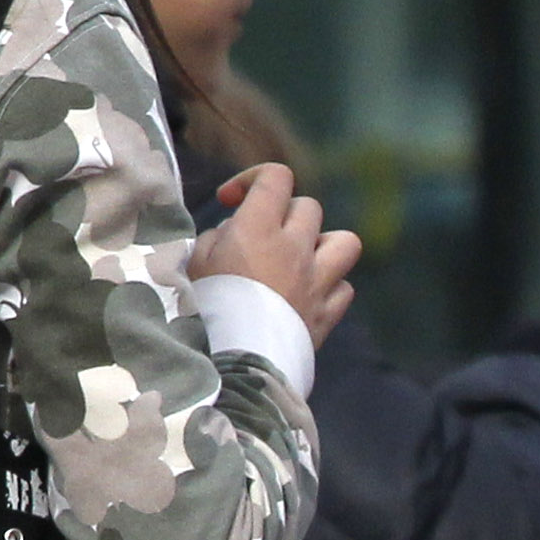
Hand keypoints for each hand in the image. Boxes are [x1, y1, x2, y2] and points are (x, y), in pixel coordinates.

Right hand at [196, 162, 360, 344]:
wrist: (235, 362)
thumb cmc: (206, 309)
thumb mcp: (194, 263)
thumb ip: (217, 237)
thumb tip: (234, 231)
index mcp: (258, 228)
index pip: (276, 177)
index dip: (254, 179)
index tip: (232, 201)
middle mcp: (295, 249)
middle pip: (308, 207)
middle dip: (284, 213)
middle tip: (261, 235)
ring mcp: (318, 281)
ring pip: (344, 241)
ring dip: (324, 244)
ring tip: (302, 258)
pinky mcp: (327, 314)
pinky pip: (344, 288)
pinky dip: (330, 287)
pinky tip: (309, 296)